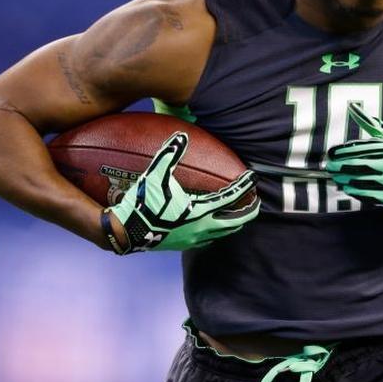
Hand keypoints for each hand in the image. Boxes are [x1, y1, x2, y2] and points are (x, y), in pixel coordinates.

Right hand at [104, 131, 258, 251]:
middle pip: (234, 223)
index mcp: (199, 211)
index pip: (229, 198)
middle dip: (247, 213)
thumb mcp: (155, 176)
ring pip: (222, 234)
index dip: (243, 187)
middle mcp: (201, 228)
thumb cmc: (141, 204)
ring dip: (233, 224)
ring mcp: (193, 239)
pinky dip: (216, 232)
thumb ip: (169, 155)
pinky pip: (207, 240)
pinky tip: (211, 227)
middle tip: (256, 204)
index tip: (253, 178)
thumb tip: (181, 136)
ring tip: (239, 216)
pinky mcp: (183, 245)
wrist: (126, 232)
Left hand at [325, 103, 382, 206]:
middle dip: (341, 167)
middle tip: (329, 167)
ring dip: (345, 180)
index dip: (344, 152)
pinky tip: (346, 187)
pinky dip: (355, 191)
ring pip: (363, 182)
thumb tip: (354, 109)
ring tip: (335, 177)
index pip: (362, 149)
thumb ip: (373, 126)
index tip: (331, 154)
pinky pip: (370, 195)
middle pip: (360, 166)